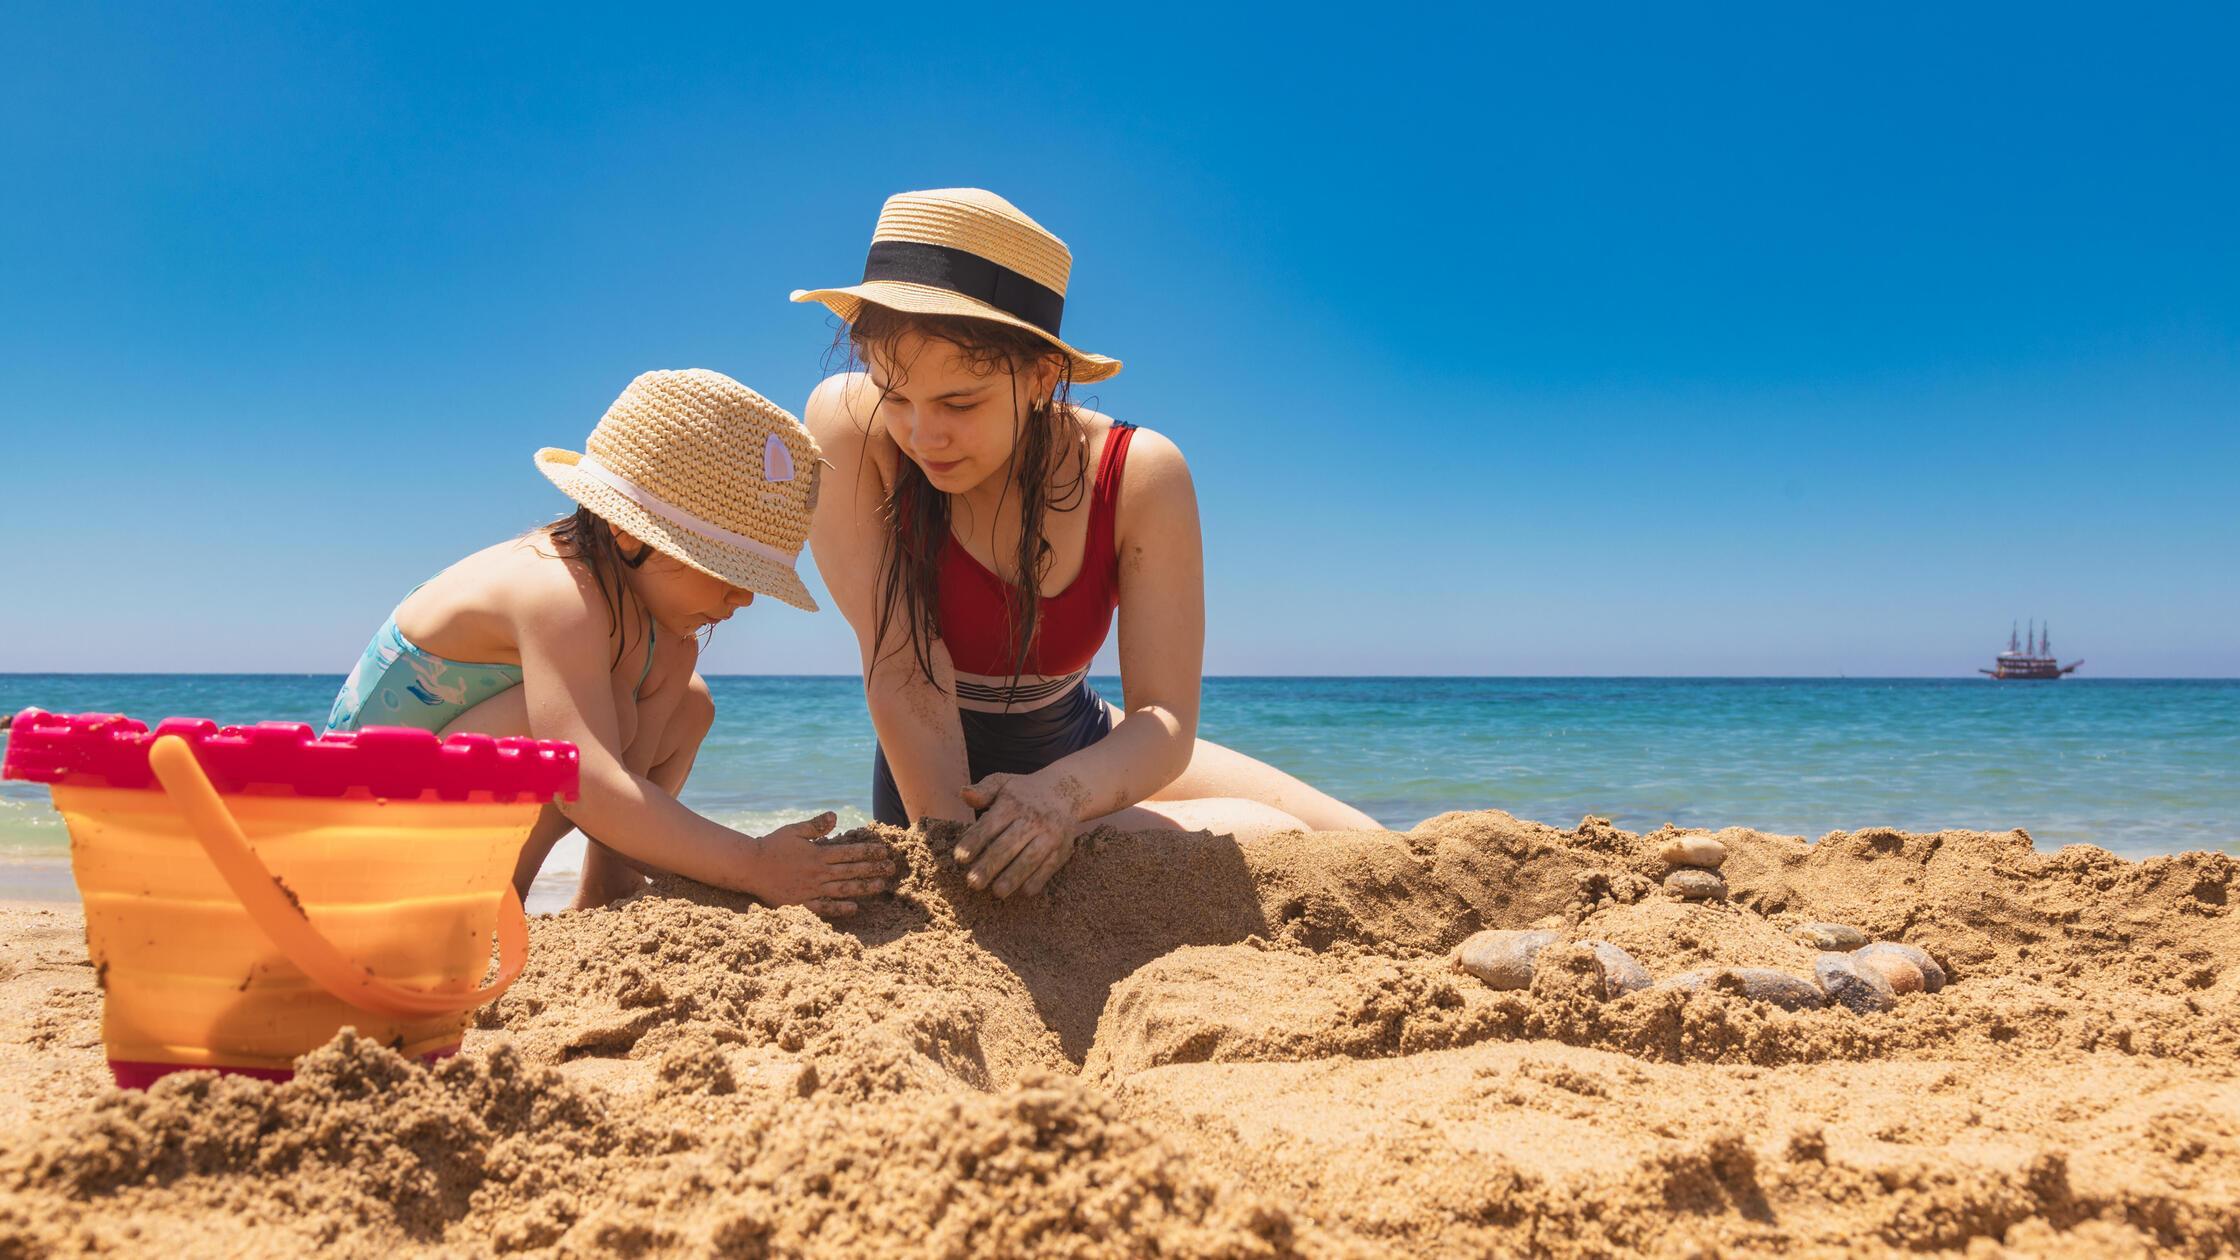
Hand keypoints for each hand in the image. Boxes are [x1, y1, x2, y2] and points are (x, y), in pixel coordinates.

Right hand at [744, 812, 895, 917]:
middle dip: (874, 869)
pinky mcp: (801, 904)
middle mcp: (817, 872)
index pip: (849, 852)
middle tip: (892, 868)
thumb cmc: (772, 846)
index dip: (868, 852)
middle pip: (851, 870)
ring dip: (864, 887)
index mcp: (817, 854)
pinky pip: (824, 908)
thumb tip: (835, 815)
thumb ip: (815, 826)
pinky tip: (854, 908)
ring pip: (843, 888)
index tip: (884, 851)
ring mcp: (811, 889)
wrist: (749, 867)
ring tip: (882, 886)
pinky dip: (839, 908)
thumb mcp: (794, 831)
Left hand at [955, 773, 1079, 897]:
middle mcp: (1033, 819)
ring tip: (997, 892)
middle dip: (990, 865)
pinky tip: (1023, 891)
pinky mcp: (1063, 848)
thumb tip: (964, 794)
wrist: (1064, 792)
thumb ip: (983, 790)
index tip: (959, 858)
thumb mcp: (1003, 783)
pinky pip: (1050, 867)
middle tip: (972, 882)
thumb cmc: (1024, 793)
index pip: (990, 825)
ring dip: (1014, 877)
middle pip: (1009, 845)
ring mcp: (1050, 834)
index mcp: (1013, 803)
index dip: (974, 841)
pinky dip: (1038, 879)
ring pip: (1031, 858)